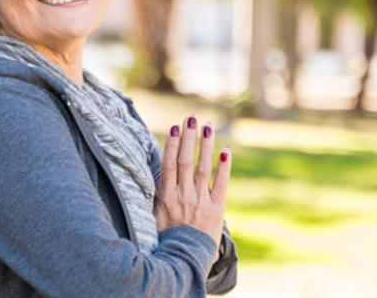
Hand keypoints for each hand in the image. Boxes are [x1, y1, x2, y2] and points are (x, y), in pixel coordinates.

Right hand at [153, 116, 231, 250]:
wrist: (183, 260)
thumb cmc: (165, 237)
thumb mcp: (153, 215)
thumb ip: (155, 194)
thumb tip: (152, 173)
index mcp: (165, 196)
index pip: (169, 163)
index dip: (172, 143)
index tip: (175, 126)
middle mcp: (182, 195)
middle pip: (185, 160)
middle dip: (188, 137)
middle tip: (191, 118)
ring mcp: (200, 201)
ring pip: (202, 168)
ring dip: (205, 145)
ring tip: (207, 127)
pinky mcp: (216, 209)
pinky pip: (221, 184)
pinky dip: (224, 167)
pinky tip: (226, 151)